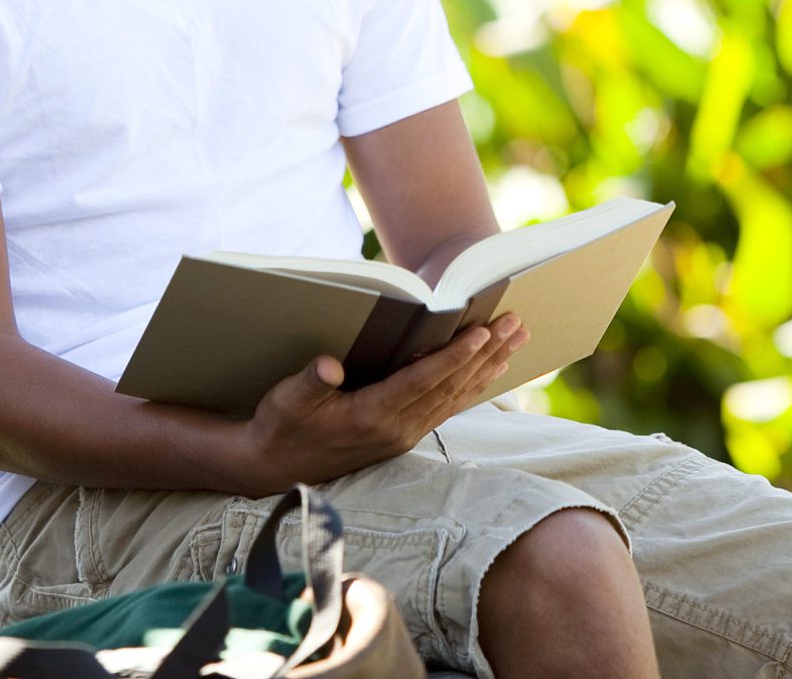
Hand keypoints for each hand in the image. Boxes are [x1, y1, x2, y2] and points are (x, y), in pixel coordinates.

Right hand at [236, 314, 528, 491]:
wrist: (273, 468)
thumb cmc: (279, 427)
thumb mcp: (286, 401)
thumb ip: (310, 383)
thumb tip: (328, 366)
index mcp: (371, 416)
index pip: (423, 381)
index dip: (454, 356)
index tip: (482, 333)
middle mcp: (396, 429)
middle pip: (451, 386)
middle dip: (486, 353)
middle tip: (516, 323)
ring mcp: (403, 435)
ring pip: (456, 397)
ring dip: (488, 367)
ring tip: (518, 340)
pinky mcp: (402, 436)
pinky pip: (447, 407)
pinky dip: (472, 385)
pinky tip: (490, 370)